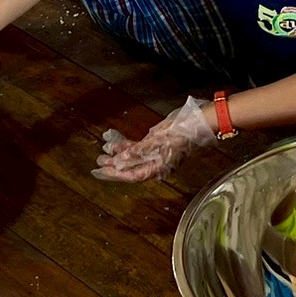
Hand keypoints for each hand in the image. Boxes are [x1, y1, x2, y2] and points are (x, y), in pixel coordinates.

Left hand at [94, 97, 219, 182]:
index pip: (134, 175)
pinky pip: (138, 148)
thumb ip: (139, 151)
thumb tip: (122, 160)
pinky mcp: (155, 144)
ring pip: (133, 158)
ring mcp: (155, 154)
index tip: (103, 172)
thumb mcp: (157, 141)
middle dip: (114, 166)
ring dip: (118, 156)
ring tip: (103, 154)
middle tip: (99, 164)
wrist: (196, 121)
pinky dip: (126, 147)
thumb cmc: (180, 133)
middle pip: (131, 168)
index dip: (117, 174)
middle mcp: (156, 163)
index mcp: (158, 167)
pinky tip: (115, 144)